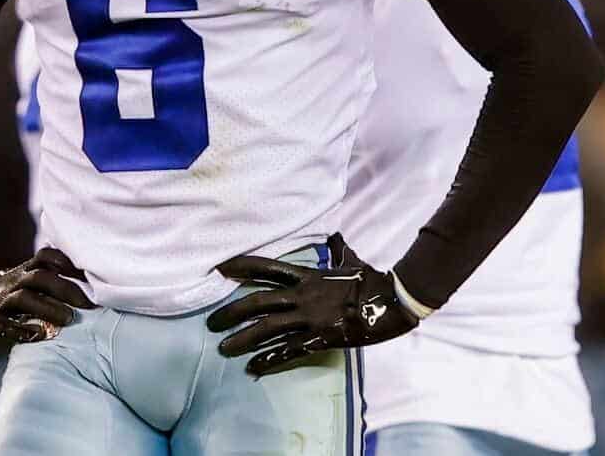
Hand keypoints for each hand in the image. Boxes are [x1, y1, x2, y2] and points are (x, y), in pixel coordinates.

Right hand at [0, 247, 94, 343]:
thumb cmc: (11, 295)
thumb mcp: (27, 281)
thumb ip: (51, 279)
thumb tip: (90, 285)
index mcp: (24, 270)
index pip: (46, 256)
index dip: (67, 261)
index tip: (89, 273)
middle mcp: (13, 281)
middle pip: (41, 277)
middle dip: (66, 289)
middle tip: (89, 304)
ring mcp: (1, 299)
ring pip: (24, 297)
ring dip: (49, 307)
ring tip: (70, 319)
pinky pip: (5, 323)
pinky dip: (23, 329)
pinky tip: (40, 335)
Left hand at [207, 234, 419, 376]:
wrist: (392, 301)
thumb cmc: (371, 280)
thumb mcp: (350, 260)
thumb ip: (338, 249)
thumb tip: (335, 237)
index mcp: (307, 276)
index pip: (267, 268)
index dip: (241, 267)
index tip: (220, 269)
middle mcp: (303, 296)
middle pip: (258, 301)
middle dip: (231, 312)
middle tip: (211, 323)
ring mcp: (310, 318)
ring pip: (267, 329)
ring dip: (242, 339)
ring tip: (223, 349)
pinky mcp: (319, 339)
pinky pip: (288, 351)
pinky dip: (269, 360)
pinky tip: (253, 367)